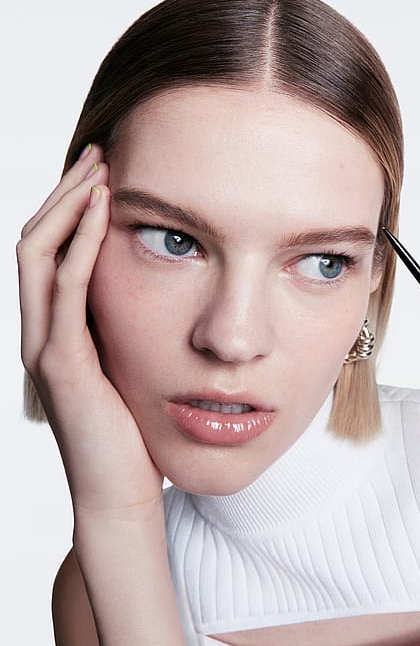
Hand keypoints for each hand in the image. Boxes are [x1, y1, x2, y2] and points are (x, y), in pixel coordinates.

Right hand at [17, 145, 162, 516]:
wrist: (123, 492)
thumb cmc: (134, 435)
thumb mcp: (131, 370)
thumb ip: (127, 334)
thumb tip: (157, 298)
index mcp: (59, 331)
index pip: (52, 252)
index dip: (71, 208)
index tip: (107, 172)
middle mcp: (41, 331)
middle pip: (36, 241)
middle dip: (65, 192)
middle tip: (100, 153)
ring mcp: (44, 346)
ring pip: (37, 255)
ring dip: (66, 206)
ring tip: (99, 169)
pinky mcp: (59, 364)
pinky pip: (65, 290)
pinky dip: (80, 245)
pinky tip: (103, 214)